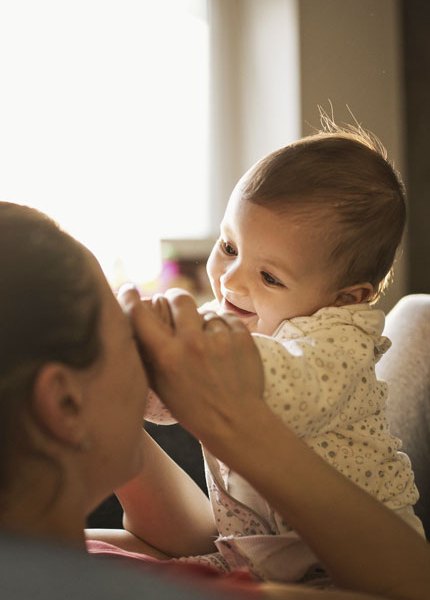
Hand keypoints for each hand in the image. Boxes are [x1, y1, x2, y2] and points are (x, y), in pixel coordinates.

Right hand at [118, 286, 264, 452]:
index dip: (129, 298)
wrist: (236, 422)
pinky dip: (224, 329)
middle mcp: (192, 343)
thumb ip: (147, 354)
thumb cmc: (193, 408)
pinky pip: (227, 319)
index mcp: (167, 356)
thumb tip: (134, 324)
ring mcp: (220, 339)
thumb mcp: (160, 386)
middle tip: (175, 306)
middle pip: (179, 298)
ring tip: (206, 345)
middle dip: (175, 298)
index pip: (140, 315)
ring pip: (206, 312)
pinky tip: (223, 347)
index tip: (129, 289)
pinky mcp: (242, 338)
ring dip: (203, 323)